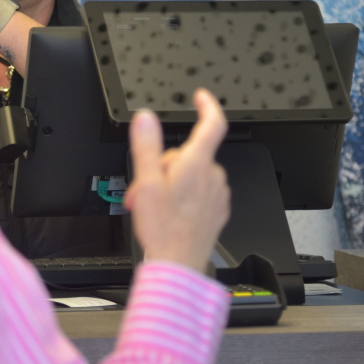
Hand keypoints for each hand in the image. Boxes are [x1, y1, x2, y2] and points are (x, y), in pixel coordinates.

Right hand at [124, 89, 230, 272]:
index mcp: (196, 164)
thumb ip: (147, 146)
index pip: (212, 124)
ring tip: (154, 205)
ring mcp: (218, 194)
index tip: (201, 98)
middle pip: (189, 154)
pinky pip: (201, 192)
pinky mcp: (218, 210)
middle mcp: (213, 177)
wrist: (177, 265)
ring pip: (193, 174)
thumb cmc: (163, 230)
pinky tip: (169, 214)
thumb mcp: (147, 184)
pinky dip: (184, 197)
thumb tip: (145, 118)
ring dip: (172, 183)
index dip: (208, 106)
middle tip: (145, 188)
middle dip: (164, 166)